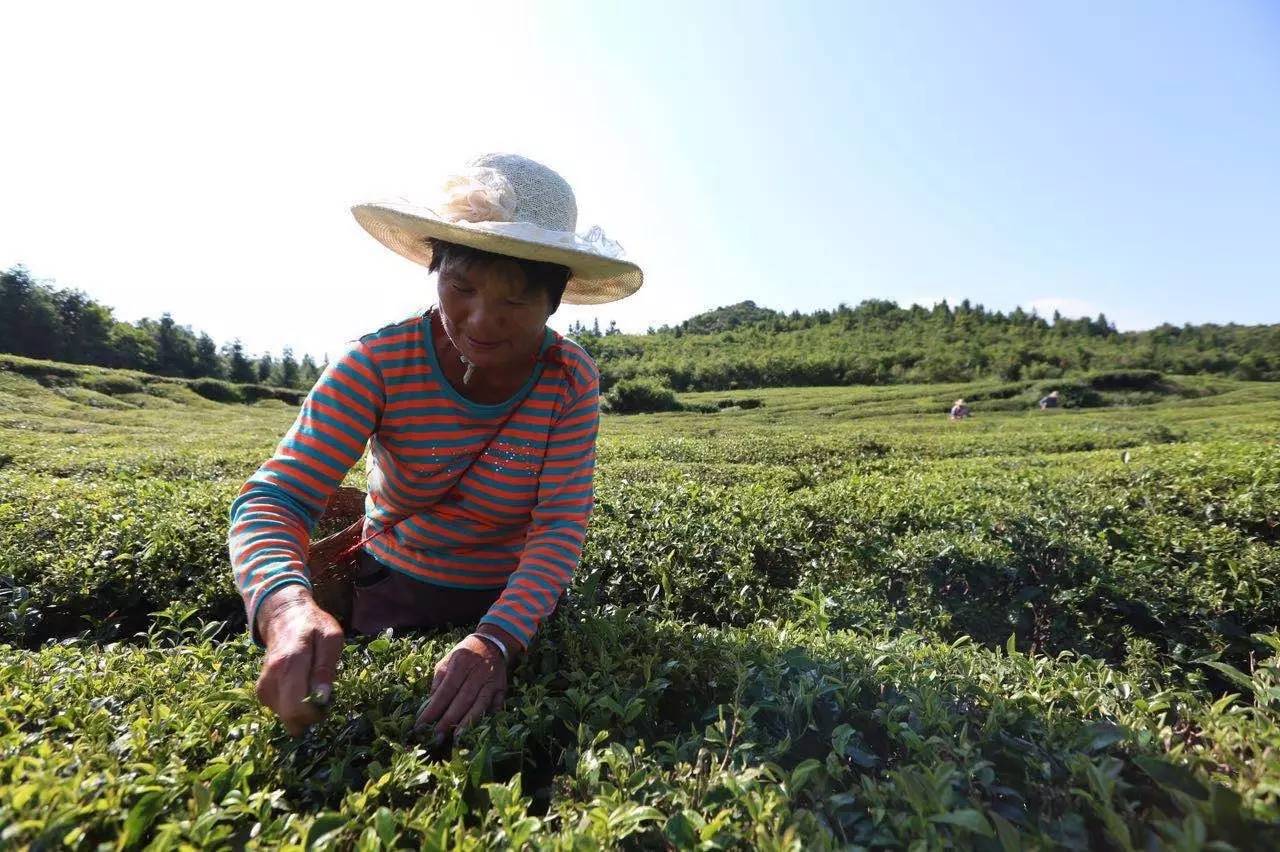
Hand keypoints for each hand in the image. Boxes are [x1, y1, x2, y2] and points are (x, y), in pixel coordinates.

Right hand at [254, 586, 344, 735]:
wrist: (284, 617)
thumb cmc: (313, 627)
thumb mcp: (331, 638)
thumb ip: (326, 667)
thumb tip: (322, 698)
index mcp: (290, 662)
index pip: (296, 706)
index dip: (314, 714)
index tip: (326, 705)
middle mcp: (272, 676)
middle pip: (289, 717)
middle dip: (309, 717)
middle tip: (322, 701)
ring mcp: (263, 684)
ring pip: (284, 716)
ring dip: (301, 711)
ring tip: (311, 689)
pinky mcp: (261, 691)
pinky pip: (279, 710)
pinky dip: (292, 707)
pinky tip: (300, 690)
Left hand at [415, 633, 507, 738]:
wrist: (492, 643)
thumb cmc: (465, 655)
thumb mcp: (447, 660)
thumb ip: (439, 680)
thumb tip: (430, 703)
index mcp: (461, 664)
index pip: (445, 690)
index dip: (433, 709)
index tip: (421, 725)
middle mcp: (477, 672)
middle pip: (463, 699)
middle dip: (449, 720)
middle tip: (437, 737)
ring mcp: (491, 681)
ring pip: (480, 703)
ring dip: (469, 722)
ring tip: (457, 737)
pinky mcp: (502, 688)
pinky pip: (496, 705)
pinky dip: (489, 717)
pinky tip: (479, 730)